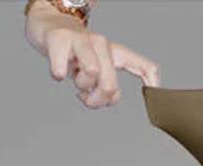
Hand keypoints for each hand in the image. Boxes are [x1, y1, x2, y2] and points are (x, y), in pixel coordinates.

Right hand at [24, 3, 160, 108]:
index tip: (154, 97)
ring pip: (91, 74)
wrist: (48, 27)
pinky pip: (62, 69)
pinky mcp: (59, 40)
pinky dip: (59, 75)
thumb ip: (107, 86)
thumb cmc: (75, 53)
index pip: (142, 65)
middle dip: (98, 100)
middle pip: (110, 84)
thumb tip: (110, 100)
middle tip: (87, 98)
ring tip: (75, 79)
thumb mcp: (97, 69)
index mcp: (114, 52)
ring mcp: (81, 40)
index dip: (151, 82)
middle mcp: (101, 44)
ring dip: (81, 87)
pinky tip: (59, 72)